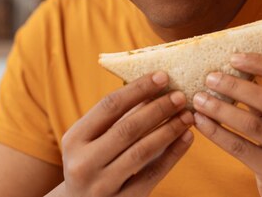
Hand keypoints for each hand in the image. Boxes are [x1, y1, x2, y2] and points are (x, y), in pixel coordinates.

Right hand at [60, 71, 193, 196]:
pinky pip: (153, 174)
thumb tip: (155, 85)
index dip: (138, 89)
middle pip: (127, 128)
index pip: (109, 106)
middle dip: (158, 109)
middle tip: (180, 95)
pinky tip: (187, 138)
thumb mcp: (93, 139)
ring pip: (142, 151)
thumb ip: (118, 116)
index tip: (163, 76)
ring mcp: (102, 185)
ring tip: (187, 115)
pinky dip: (173, 154)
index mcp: (74, 139)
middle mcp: (83, 163)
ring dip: (169, 130)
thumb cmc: (92, 162)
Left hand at [192, 54, 261, 196]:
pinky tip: (201, 123)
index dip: (261, 62)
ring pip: (251, 123)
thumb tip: (232, 73)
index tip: (234, 57)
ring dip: (220, 108)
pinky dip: (217, 132)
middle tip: (209, 77)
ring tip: (199, 98)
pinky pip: (240, 147)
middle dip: (234, 86)